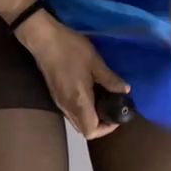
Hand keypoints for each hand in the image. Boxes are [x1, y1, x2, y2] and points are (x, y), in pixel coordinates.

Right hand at [15, 10, 127, 139]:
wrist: (44, 39)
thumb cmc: (71, 49)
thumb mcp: (95, 62)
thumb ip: (110, 79)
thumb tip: (126, 90)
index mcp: (78, 101)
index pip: (90, 130)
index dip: (106, 129)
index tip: (117, 115)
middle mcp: (67, 107)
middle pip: (83, 129)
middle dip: (100, 125)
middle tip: (112, 107)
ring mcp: (59, 102)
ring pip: (76, 121)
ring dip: (91, 117)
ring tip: (103, 100)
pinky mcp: (55, 95)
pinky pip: (71, 111)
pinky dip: (83, 109)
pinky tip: (90, 92)